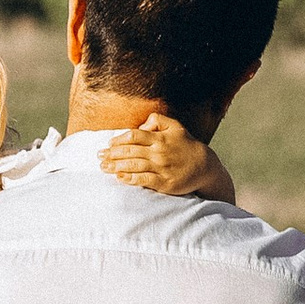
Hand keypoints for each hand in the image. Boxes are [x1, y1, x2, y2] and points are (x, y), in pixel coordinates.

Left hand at [104, 113, 234, 202]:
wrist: (205, 166)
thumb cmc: (187, 145)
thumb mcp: (176, 126)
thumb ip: (158, 120)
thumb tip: (141, 125)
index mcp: (160, 138)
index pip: (134, 136)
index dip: (118, 140)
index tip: (109, 144)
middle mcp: (159, 152)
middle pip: (130, 151)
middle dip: (112, 154)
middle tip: (99, 157)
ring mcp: (161, 168)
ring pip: (133, 165)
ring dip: (115, 166)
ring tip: (103, 167)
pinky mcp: (164, 182)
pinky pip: (143, 180)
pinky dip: (130, 179)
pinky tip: (119, 177)